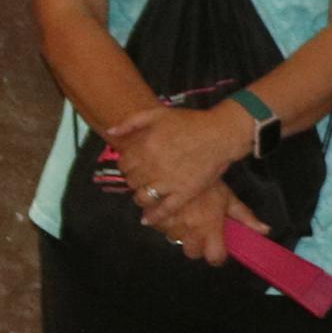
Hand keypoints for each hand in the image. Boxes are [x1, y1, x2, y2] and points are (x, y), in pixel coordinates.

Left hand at [113, 100, 255, 219]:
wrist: (221, 135)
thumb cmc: (190, 122)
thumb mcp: (158, 114)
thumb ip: (131, 122)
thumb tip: (110, 132)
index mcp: (144, 147)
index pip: (123, 163)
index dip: (128, 164)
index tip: (135, 164)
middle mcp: (153, 166)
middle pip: (131, 180)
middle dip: (134, 179)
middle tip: (144, 177)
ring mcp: (169, 182)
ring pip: (143, 197)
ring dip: (141, 197)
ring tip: (145, 194)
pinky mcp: (184, 193)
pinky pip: (165, 209)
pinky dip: (154, 216)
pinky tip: (148, 219)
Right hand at [154, 180, 269, 267]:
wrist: (180, 163)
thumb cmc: (209, 183)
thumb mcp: (228, 197)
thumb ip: (245, 217)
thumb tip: (266, 231)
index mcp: (210, 227)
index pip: (214, 257)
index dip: (217, 256)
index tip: (217, 248)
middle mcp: (189, 230)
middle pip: (192, 253)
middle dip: (196, 245)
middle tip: (200, 231)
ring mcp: (170, 224)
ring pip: (174, 240)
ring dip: (180, 232)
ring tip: (186, 215)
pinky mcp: (153, 217)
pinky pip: (160, 229)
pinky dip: (165, 223)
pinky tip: (172, 211)